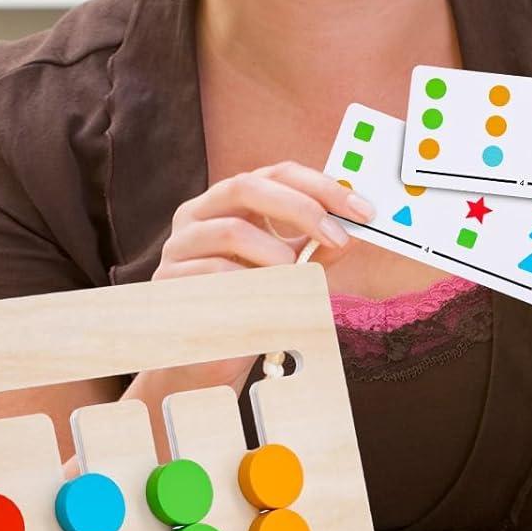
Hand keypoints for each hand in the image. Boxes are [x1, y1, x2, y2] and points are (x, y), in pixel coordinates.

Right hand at [150, 163, 374, 387]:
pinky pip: (216, 275)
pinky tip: (269, 303)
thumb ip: (318, 247)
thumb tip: (356, 230)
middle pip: (246, 186)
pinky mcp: (169, 282)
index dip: (321, 185)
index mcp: (230, 201)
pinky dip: (253, 287)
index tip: (362, 209)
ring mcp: (178, 246)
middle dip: (301, 209)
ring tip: (296, 279)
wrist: (207, 357)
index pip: (276, 173)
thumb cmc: (251, 305)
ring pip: (230, 231)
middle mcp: (198, 214)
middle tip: (338, 238)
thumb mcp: (291, 269)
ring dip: (276, 254)